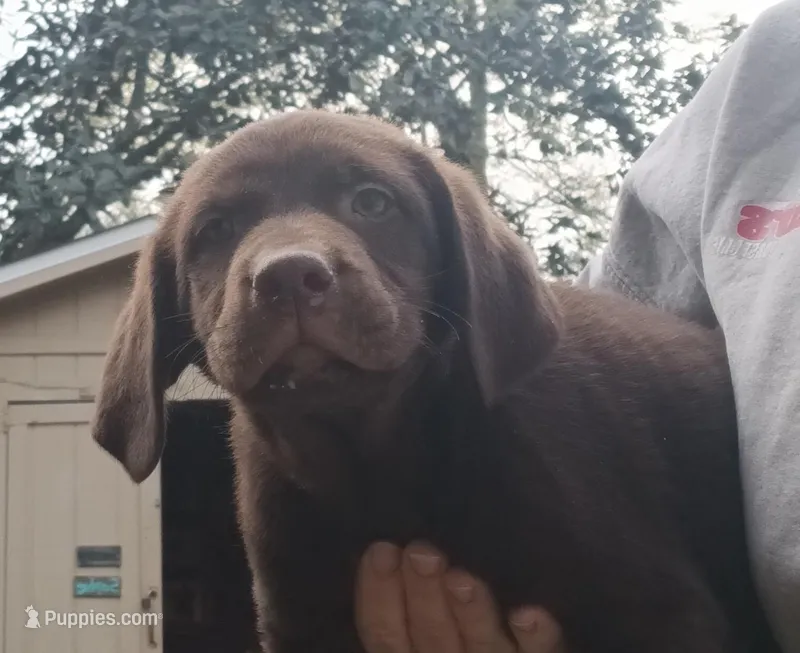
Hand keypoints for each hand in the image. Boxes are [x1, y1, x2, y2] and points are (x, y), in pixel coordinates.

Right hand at [356, 542, 565, 652]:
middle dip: (423, 594)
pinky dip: (537, 640)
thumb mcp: (421, 651)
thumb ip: (396, 639)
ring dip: (470, 613)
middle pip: (432, 635)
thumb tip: (382, 592)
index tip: (381, 551)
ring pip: (480, 646)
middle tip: (421, 552)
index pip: (387, 638)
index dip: (379, 596)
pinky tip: (528, 615)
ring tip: (462, 578)